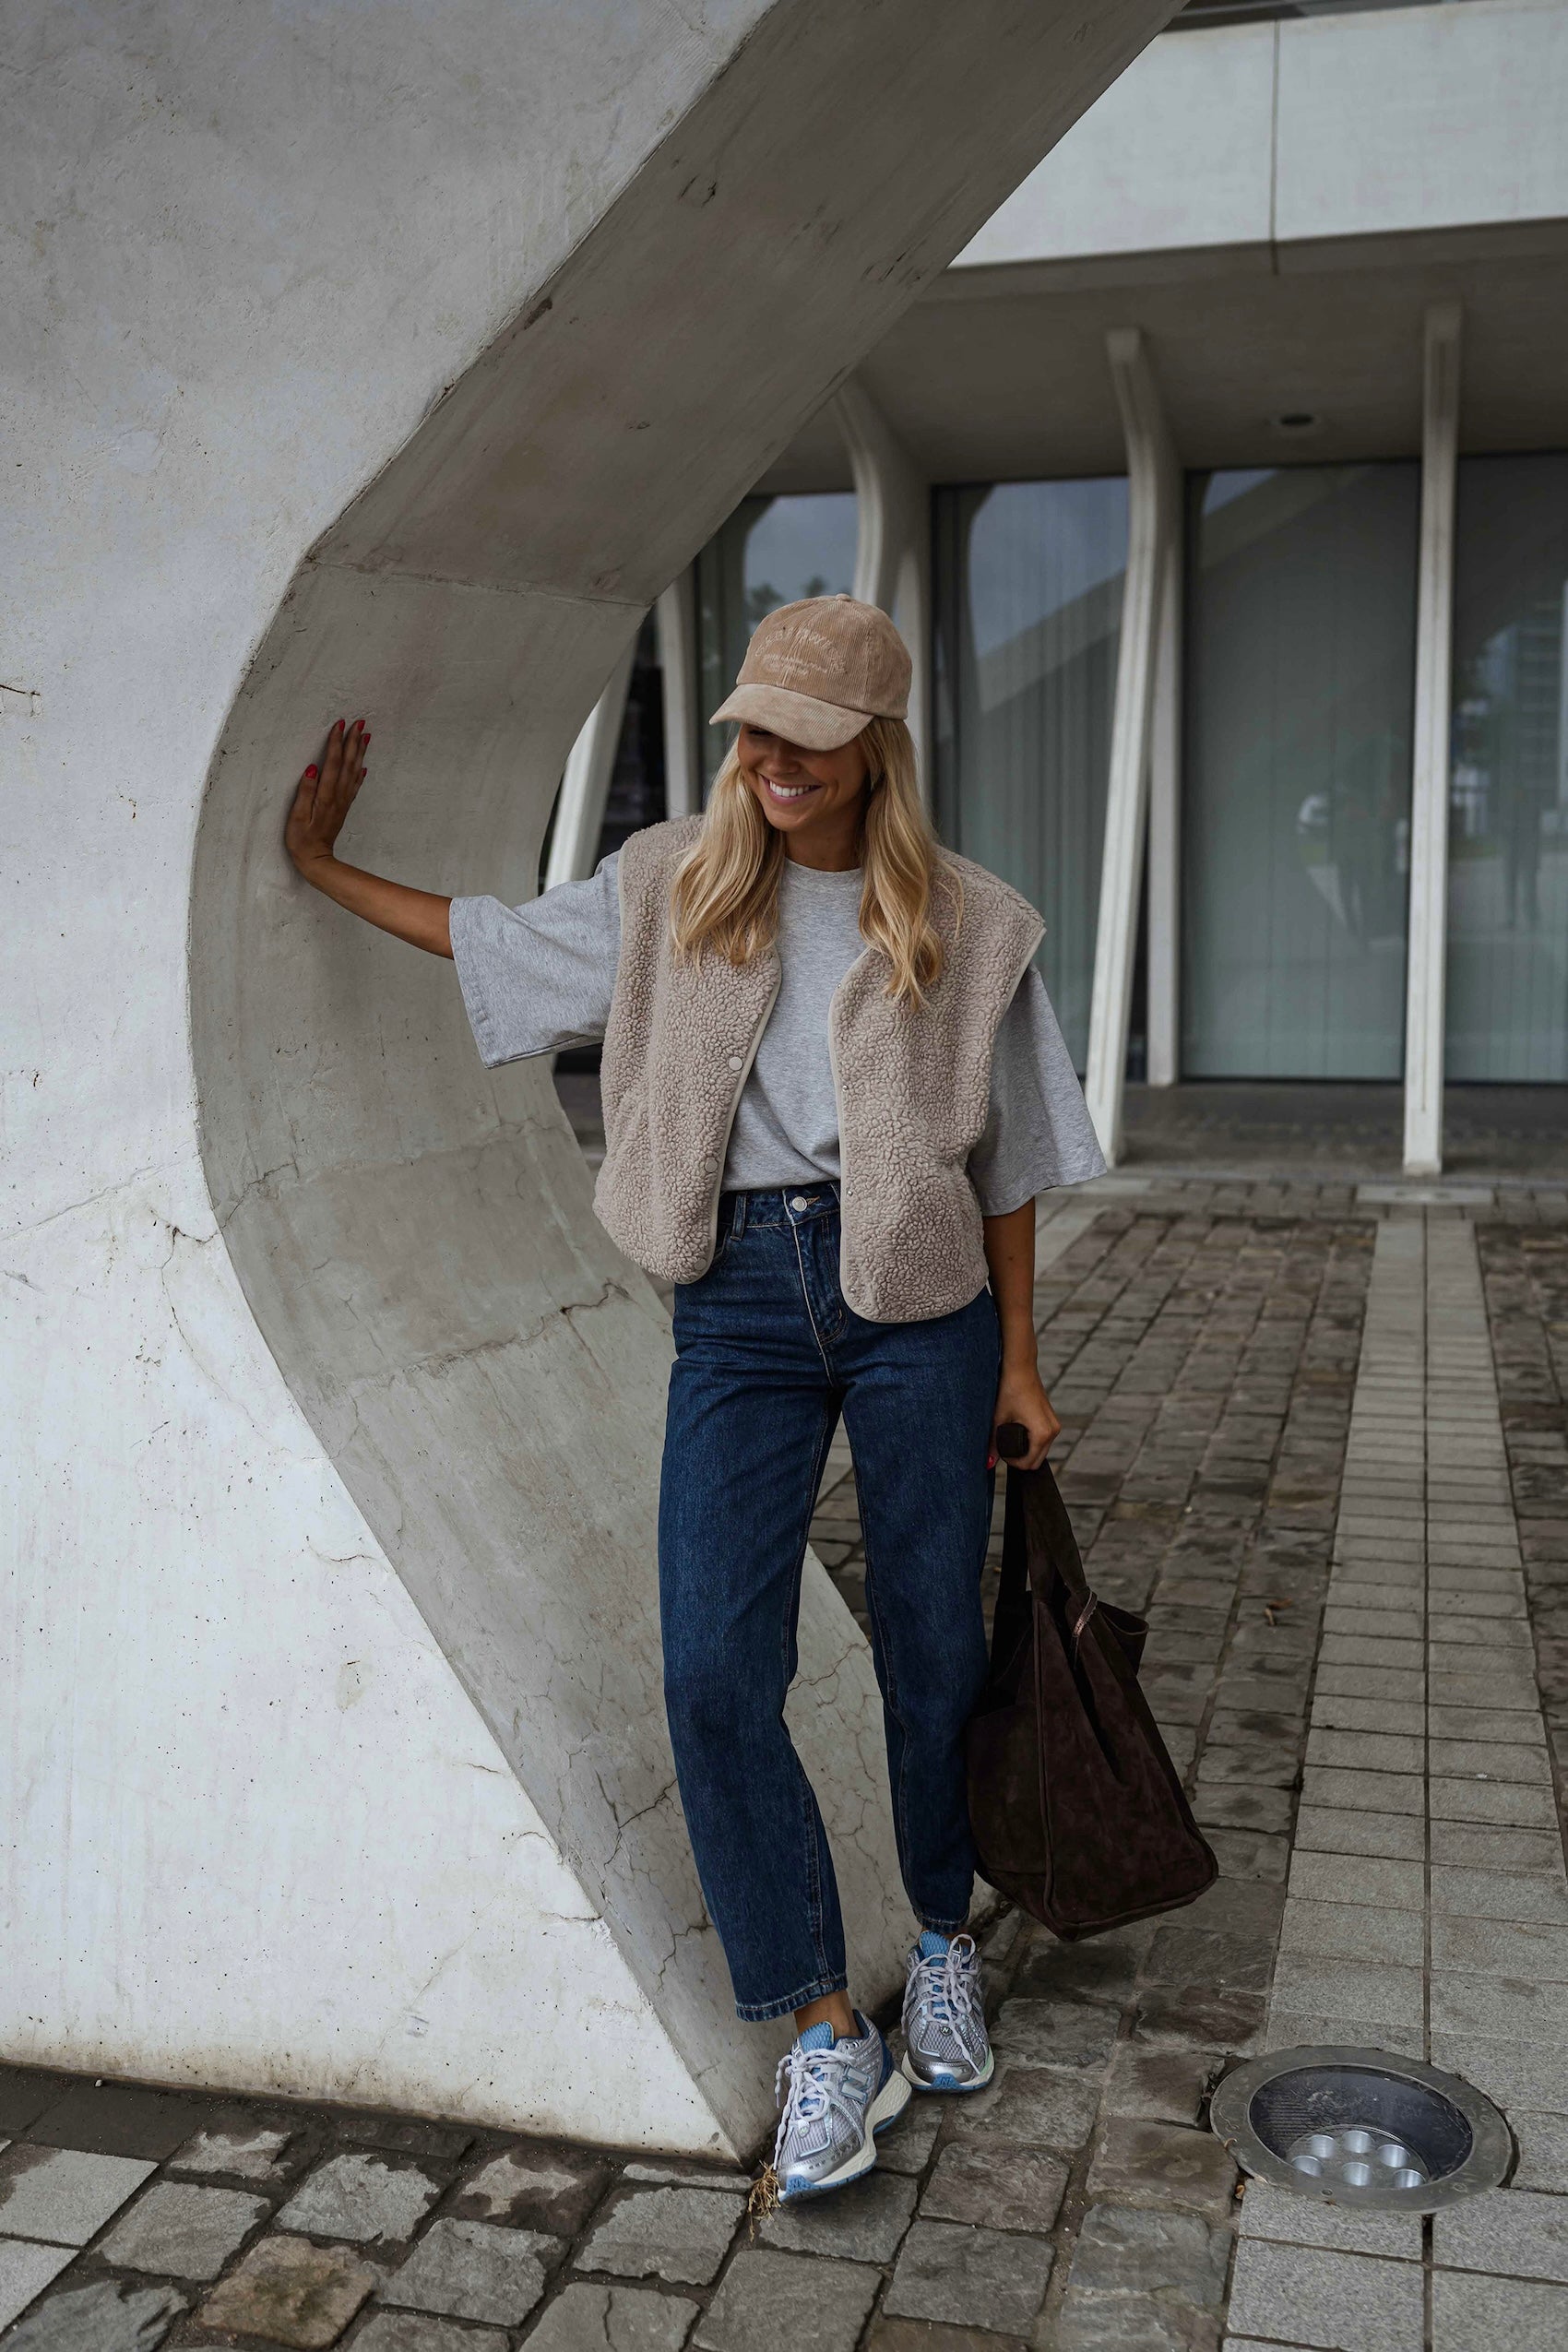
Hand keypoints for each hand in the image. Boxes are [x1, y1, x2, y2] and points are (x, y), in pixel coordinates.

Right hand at [286, 717, 368, 874]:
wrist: (316, 860)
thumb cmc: (301, 839)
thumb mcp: (297, 816)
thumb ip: (305, 791)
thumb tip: (312, 767)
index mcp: (325, 795)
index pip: (333, 763)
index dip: (336, 742)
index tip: (340, 724)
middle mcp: (338, 796)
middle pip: (348, 763)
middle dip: (353, 741)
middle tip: (360, 722)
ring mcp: (342, 802)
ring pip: (354, 772)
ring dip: (360, 753)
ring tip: (365, 736)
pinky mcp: (343, 807)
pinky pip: (354, 786)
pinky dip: (359, 773)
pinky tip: (363, 765)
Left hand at [989, 1362, 1059, 1471]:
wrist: (1020, 1367)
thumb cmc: (1010, 1389)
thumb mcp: (999, 1418)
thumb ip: (994, 1444)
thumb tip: (988, 1462)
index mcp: (1042, 1433)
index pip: (1029, 1463)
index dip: (1012, 1462)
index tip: (1000, 1452)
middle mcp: (1053, 1431)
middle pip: (1037, 1460)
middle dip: (1020, 1459)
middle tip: (1002, 1448)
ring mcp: (1054, 1425)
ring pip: (1041, 1450)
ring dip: (1027, 1450)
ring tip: (1009, 1438)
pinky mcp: (1052, 1419)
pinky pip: (1044, 1440)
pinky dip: (1032, 1442)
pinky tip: (1018, 1433)